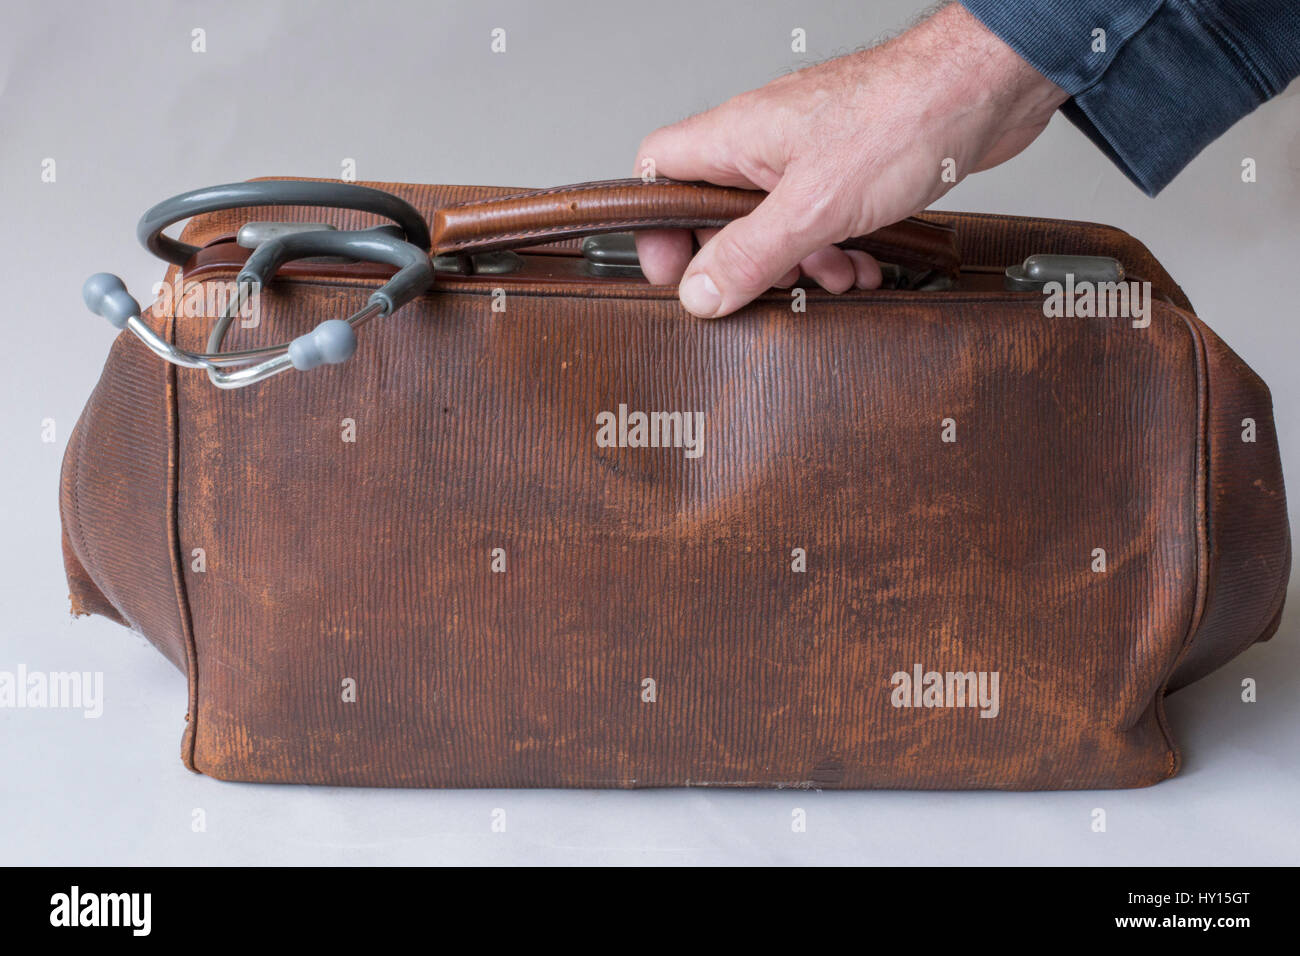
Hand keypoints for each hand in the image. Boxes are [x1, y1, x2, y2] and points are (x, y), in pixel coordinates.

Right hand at [633, 3, 1068, 316]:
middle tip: (762, 290)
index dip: (655, 226)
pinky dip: (838, 248)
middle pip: (717, 209)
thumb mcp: (814, 207)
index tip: (672, 274)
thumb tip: (699, 292)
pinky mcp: (849, 166)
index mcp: (737, 135)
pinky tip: (864, 265)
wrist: (987, 88)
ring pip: (776, 221)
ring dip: (799, 261)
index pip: (658, 172)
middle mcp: (765, 140)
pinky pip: (822, 219)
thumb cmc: (905, 117)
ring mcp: (808, 152)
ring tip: (829, 279)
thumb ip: (749, 254)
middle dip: (742, 260)